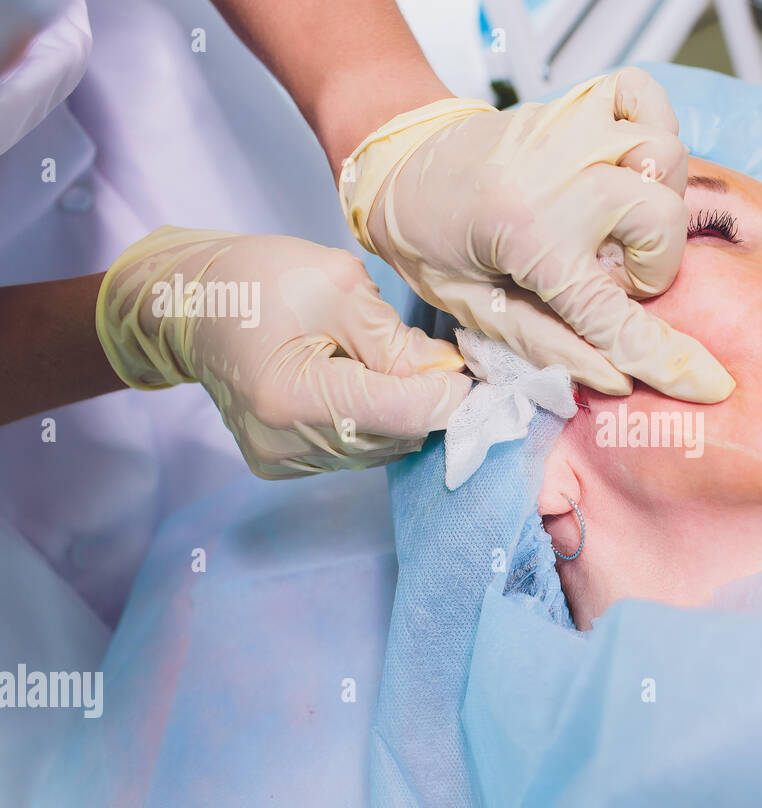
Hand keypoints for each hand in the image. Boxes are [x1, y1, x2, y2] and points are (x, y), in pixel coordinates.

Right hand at [96, 226, 468, 477]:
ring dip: (399, 413)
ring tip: (381, 366)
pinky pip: (354, 452)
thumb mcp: (336, 286)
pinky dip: (371, 423)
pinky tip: (354, 385)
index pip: (402, 414)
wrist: (188, 304)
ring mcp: (283, 460)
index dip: (445, 394)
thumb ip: (396, 339)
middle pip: (396, 437)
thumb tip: (447, 374)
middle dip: (424, 401)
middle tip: (429, 359)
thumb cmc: (256, 279)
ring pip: (381, 449)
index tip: (464, 369)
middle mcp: (285, 443)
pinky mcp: (283, 465)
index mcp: (293, 396)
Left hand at [340, 68, 734, 402]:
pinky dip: (650, 128)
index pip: (615, 314)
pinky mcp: (577, 100)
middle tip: (606, 274)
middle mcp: (559, 177)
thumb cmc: (435, 245)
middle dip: (649, 264)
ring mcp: (572, 129)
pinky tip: (624, 165)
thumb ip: (552, 348)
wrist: (402, 168)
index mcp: (528, 239)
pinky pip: (647, 98)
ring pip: (667, 157)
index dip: (667, 359)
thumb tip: (620, 380)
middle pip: (662, 221)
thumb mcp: (478, 313)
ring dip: (654, 200)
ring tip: (613, 222)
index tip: (710, 384)